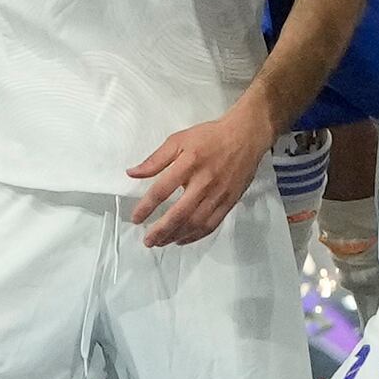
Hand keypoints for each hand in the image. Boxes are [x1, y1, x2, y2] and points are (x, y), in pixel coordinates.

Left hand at [127, 101, 271, 245]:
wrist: (246, 136)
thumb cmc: (209, 137)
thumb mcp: (179, 140)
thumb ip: (155, 159)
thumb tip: (132, 173)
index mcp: (189, 163)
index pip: (163, 190)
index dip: (147, 207)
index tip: (135, 218)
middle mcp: (204, 181)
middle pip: (180, 213)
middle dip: (161, 230)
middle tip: (147, 241)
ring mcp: (219, 194)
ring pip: (195, 222)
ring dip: (176, 235)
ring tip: (161, 242)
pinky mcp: (229, 201)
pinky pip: (211, 224)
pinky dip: (195, 236)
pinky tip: (182, 239)